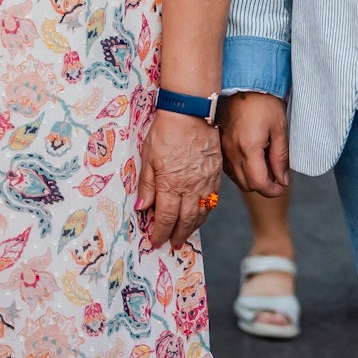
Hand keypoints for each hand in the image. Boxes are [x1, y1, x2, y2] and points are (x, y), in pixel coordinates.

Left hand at [138, 109, 221, 249]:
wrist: (191, 113)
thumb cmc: (166, 131)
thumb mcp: (148, 156)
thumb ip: (147, 184)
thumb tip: (142, 207)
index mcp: (171, 184)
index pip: (166, 218)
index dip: (160, 232)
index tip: (155, 240)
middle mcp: (190, 187)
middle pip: (185, 220)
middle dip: (178, 235)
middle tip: (173, 244)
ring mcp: (205, 182)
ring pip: (201, 213)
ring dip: (193, 227)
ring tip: (186, 234)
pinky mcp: (215, 174)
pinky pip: (212, 200)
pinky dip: (206, 212)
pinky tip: (201, 214)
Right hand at [220, 92, 289, 197]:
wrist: (244, 83)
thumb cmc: (263, 102)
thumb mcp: (279, 129)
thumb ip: (280, 158)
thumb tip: (282, 179)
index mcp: (248, 149)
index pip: (259, 184)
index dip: (273, 190)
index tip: (282, 186)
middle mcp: (232, 152)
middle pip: (247, 185)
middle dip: (263, 186)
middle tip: (277, 176)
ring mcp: (224, 149)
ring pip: (237, 178)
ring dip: (251, 179)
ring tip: (266, 166)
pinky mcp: (220, 144)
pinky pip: (229, 168)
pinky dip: (241, 170)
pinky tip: (252, 159)